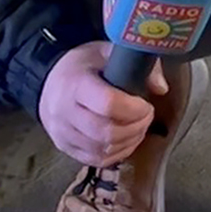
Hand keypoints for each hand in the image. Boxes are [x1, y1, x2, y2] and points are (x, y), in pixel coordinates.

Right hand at [39, 41, 167, 165]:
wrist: (49, 81)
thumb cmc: (83, 65)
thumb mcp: (106, 52)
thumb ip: (135, 64)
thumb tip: (161, 87)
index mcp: (74, 84)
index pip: (107, 104)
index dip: (134, 109)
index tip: (146, 104)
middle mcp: (63, 112)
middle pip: (106, 132)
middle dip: (136, 127)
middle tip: (147, 116)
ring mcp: (62, 133)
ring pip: (103, 150)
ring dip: (130, 142)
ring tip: (140, 127)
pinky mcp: (64, 148)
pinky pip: (96, 160)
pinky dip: (118, 153)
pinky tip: (128, 140)